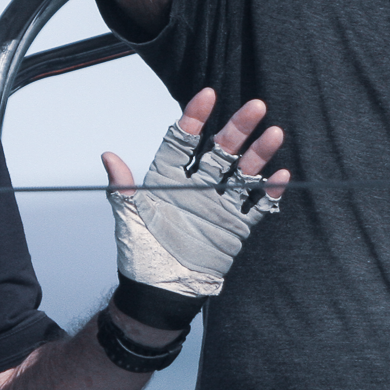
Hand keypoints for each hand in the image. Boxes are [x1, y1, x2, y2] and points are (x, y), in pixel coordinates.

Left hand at [102, 89, 288, 325]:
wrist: (160, 293)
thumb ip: (123, 188)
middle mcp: (197, 186)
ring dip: (259, 154)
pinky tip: (281, 177)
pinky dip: (270, 193)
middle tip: (255, 106)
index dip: (194, 118)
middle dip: (238, 128)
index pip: (183, 142)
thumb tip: (108, 157)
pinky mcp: (235, 227)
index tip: (207, 95)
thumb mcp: (128, 220)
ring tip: (274, 134)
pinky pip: (257, 207)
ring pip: (243, 172)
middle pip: (221, 150)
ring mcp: (219, 205)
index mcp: (169, 180)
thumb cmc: (141, 255)